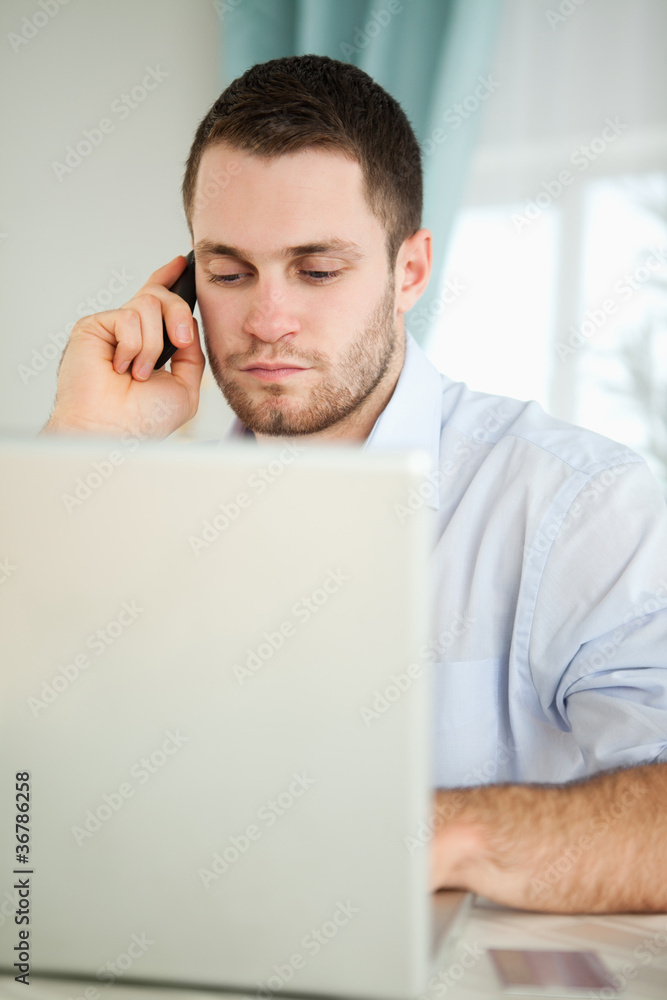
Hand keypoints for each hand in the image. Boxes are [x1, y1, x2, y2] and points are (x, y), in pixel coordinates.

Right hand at [41, 255, 204, 439]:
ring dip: (152, 345)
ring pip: (148, 305)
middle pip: (160, 295)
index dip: (169, 279)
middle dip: (179, 313)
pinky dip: (133, 346)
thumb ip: (192, 355)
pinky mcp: (93, 326)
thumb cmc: (143, 418)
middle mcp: (130, 332)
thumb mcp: (185, 386)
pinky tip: (120, 367)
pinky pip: (128, 318)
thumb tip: (189, 326)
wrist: (115, 430)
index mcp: (150, 343)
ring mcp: (111, 328)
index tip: (182, 263)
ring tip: (138, 372)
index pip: (158, 302)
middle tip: (181, 340)